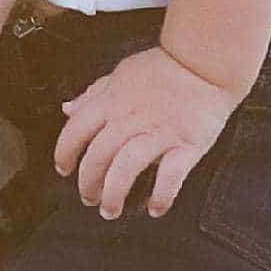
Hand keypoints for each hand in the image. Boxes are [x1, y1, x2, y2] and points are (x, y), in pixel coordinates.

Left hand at [53, 45, 239, 219]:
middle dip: (88, 183)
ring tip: (111, 210)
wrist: (206, 60)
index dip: (65, 153)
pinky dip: (162, 195)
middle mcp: (130, 119)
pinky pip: (171, 175)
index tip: (64, 169)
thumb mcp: (120, 74)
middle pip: (98, 156)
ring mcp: (160, 132)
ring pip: (126, 168)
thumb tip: (68, 109)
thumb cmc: (164, 68)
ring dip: (114, 194)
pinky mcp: (188, 143)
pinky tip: (156, 208)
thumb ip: (94, 95)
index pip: (75, 130)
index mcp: (112, 102)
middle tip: (90, 198)